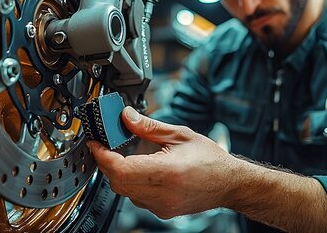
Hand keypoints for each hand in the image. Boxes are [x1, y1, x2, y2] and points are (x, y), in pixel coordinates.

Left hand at [87, 107, 237, 218]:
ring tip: (123, 154)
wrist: (230, 183)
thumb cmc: (211, 159)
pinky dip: (131, 182)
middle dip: (106, 163)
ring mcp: (161, 206)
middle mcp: (163, 193)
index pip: (121, 168)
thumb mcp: (180, 134)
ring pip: (124, 191)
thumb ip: (148, 127)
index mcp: (168, 172)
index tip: (96, 143)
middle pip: (118, 182)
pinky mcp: (161, 211)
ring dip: (118, 173)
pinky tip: (139, 168)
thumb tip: (126, 116)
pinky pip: (136, 197)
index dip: (103, 155)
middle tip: (104, 145)